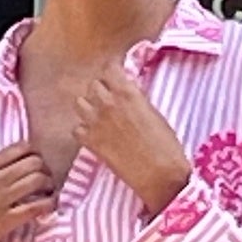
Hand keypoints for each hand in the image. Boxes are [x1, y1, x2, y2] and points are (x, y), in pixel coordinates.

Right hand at [0, 144, 54, 241]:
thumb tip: (22, 163)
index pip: (20, 147)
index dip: (36, 154)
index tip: (38, 165)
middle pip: (34, 162)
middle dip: (46, 170)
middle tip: (47, 181)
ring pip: (38, 180)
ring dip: (50, 187)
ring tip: (48, 194)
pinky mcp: (5, 220)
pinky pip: (36, 207)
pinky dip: (48, 206)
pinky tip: (47, 209)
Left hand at [73, 63, 191, 215]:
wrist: (159, 173)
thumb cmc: (165, 144)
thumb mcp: (153, 112)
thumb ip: (135, 99)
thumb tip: (127, 93)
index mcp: (127, 92)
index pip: (109, 68)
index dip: (112, 71)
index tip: (116, 76)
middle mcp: (108, 103)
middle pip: (93, 84)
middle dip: (101, 89)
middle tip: (110, 98)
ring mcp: (95, 122)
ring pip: (79, 103)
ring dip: (88, 106)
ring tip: (99, 115)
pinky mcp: (90, 141)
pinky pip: (76, 128)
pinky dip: (83, 130)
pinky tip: (94, 135)